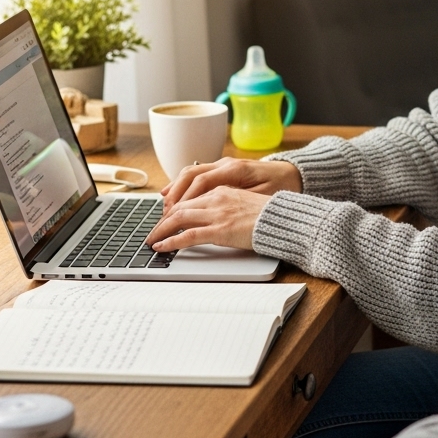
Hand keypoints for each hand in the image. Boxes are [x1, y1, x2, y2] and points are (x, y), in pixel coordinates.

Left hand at [146, 186, 271, 251]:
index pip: (191, 198)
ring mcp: (217, 214)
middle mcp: (217, 198)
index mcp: (223, 190)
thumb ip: (230, 206)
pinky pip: (187, 235)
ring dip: (161, 230)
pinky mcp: (219, 230)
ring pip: (178, 219)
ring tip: (152, 241)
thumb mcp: (247, 204)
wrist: (284, 220)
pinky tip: (162, 247)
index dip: (174, 209)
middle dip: (162, 220)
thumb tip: (219, 218)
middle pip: (179, 207)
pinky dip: (170, 241)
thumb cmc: (271, 215)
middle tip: (154, 232)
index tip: (166, 219)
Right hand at [162, 157, 301, 210]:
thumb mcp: (264, 196)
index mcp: (235, 170)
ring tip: (164, 210)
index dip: (184, 199)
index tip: (172, 216)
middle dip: (174, 197)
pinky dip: (183, 186)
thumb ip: (240, 199)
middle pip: (190, 176)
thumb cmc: (282, 187)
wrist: (294, 174)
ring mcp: (223, 166)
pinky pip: (197, 176)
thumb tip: (218, 208)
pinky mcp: (223, 171)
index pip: (200, 182)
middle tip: (163, 218)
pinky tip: (173, 197)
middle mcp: (225, 164)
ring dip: (175, 191)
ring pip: (190, 174)